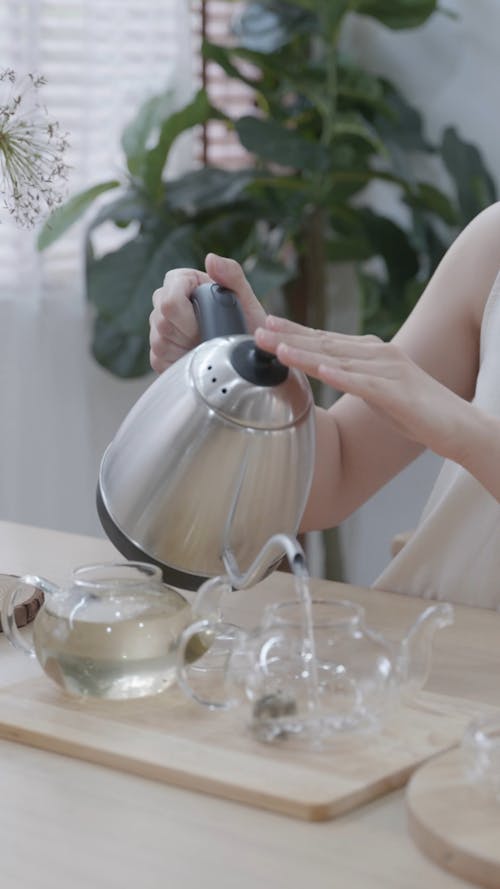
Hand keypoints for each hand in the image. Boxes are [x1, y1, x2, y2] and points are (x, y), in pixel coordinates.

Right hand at [149, 254, 266, 372]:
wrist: (244, 350)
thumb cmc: (246, 322)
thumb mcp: (245, 298)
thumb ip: (231, 274)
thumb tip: (211, 259)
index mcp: (181, 280)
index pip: (169, 300)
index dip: (188, 318)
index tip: (207, 324)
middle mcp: (164, 299)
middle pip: (161, 322)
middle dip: (189, 335)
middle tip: (209, 336)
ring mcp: (157, 325)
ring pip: (159, 343)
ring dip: (185, 349)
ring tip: (203, 344)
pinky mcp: (157, 350)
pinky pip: (159, 360)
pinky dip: (180, 363)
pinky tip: (194, 356)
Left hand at [255, 316, 471, 460]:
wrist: (455, 424)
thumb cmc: (414, 411)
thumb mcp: (376, 389)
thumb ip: (352, 376)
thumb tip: (323, 370)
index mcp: (371, 352)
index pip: (325, 339)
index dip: (294, 332)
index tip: (266, 324)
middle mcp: (378, 355)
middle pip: (326, 344)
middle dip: (289, 338)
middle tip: (258, 332)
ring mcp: (388, 372)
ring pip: (339, 359)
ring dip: (305, 353)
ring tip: (277, 348)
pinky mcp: (397, 393)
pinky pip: (364, 384)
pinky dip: (341, 376)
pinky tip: (320, 370)